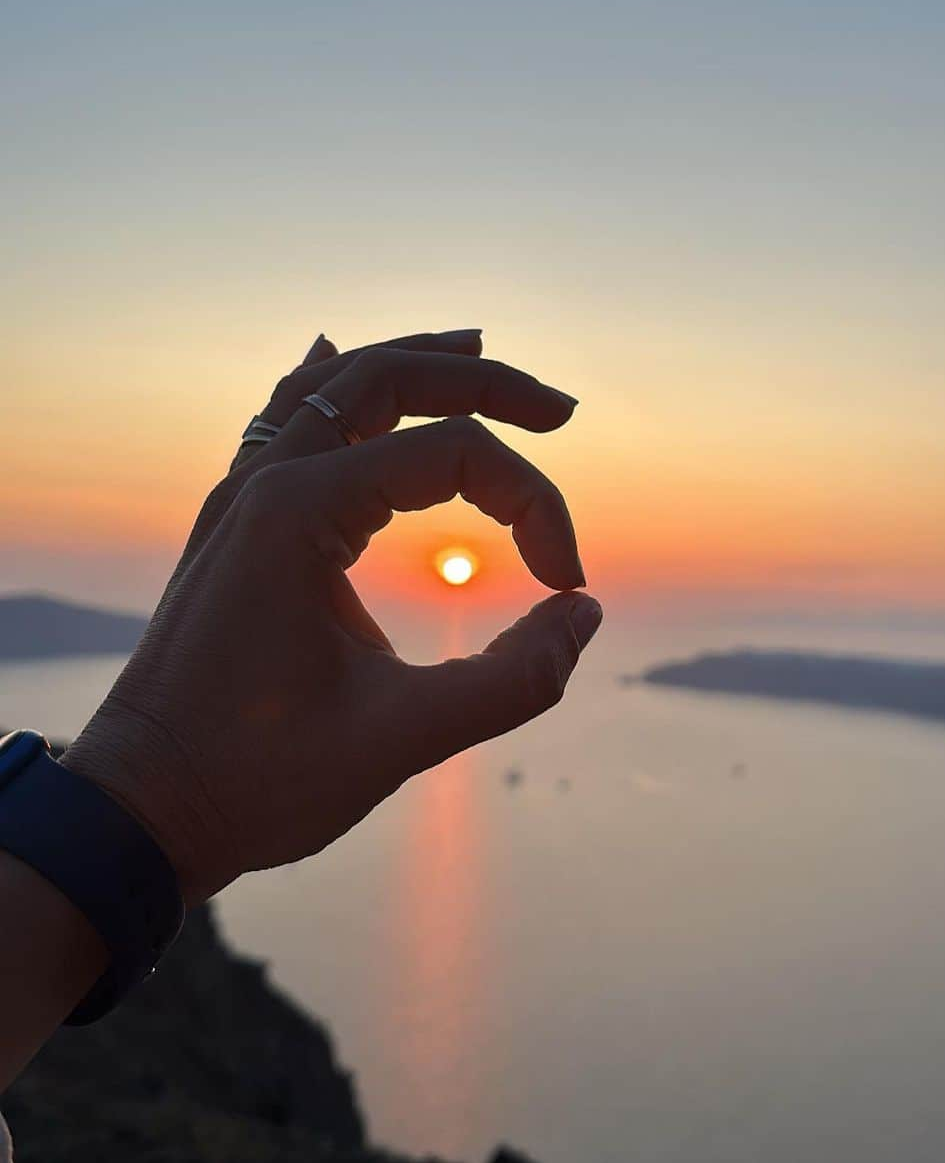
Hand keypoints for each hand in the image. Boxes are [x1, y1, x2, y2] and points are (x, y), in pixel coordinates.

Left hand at [62, 330, 601, 902]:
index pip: (452, 454)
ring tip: (479, 350)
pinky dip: (329, 385)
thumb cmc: (256, 781)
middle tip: (561, 410)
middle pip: (387, 378)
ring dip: (411, 366)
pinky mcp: (238, 525)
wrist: (141, 812)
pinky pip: (282, 419)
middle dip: (484, 383)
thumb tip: (584, 614)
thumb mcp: (401, 739)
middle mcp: (264, 482)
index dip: (532, 506)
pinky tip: (337, 358)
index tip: (566, 586)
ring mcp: (241, 497)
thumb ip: (512, 681)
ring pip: (332, 386)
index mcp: (298, 512)